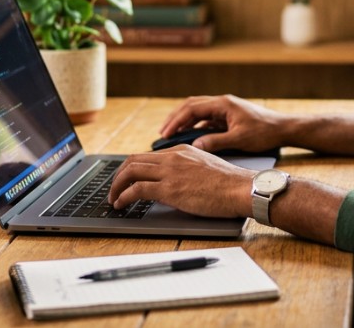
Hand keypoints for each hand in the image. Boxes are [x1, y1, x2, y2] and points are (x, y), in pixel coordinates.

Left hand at [109, 145, 252, 216]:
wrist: (241, 188)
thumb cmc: (230, 183)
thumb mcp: (206, 166)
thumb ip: (188, 169)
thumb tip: (177, 181)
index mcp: (182, 150)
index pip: (148, 156)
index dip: (133, 168)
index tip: (128, 178)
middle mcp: (172, 157)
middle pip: (133, 160)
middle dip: (119, 175)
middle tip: (114, 188)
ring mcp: (170, 172)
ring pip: (130, 172)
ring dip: (116, 186)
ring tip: (113, 198)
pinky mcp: (169, 189)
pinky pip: (137, 189)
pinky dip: (123, 196)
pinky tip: (121, 204)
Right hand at [159, 94, 289, 154]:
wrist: (283, 129)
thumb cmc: (265, 132)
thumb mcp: (240, 140)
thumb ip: (217, 142)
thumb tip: (195, 146)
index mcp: (223, 104)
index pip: (192, 108)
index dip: (176, 121)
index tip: (165, 133)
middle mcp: (222, 103)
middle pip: (191, 106)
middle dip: (175, 119)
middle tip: (162, 133)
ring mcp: (225, 109)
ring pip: (198, 111)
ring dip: (184, 122)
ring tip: (171, 135)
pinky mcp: (228, 117)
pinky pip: (206, 118)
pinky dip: (195, 126)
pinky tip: (189, 137)